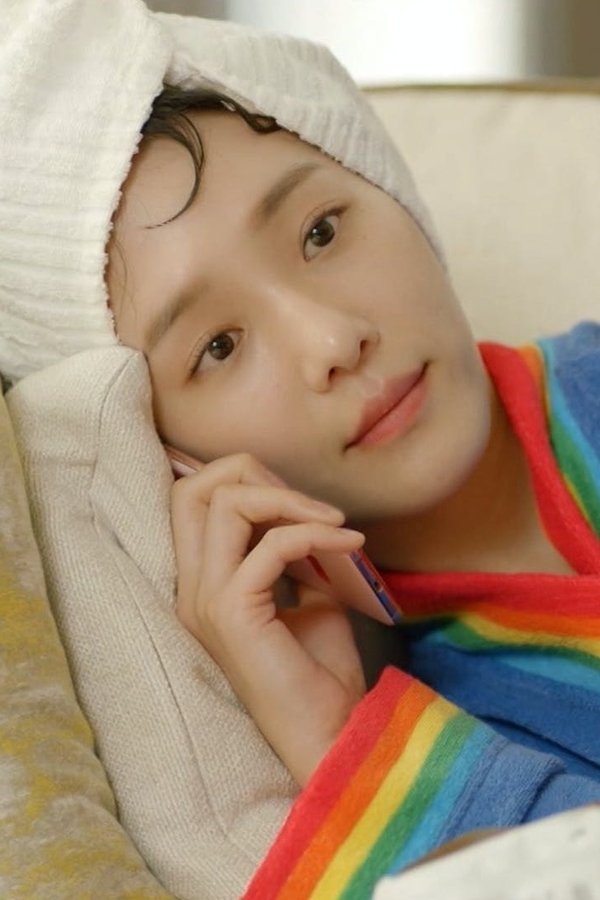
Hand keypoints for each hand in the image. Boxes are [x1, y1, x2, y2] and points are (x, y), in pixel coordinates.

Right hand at [170, 452, 366, 785]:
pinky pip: (273, 544)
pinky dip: (317, 532)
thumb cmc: (318, 672)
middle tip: (307, 503)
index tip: (296, 500)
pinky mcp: (233, 613)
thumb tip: (306, 513)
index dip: (241, 480)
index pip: (189, 500)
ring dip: (288, 498)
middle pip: (193, 490)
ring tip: (334, 521)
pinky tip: (352, 544)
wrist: (331, 733)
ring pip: (225, 503)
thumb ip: (292, 554)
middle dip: (252, 473)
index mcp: (200, 584)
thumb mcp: (307, 595)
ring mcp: (206, 601)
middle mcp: (192, 589)